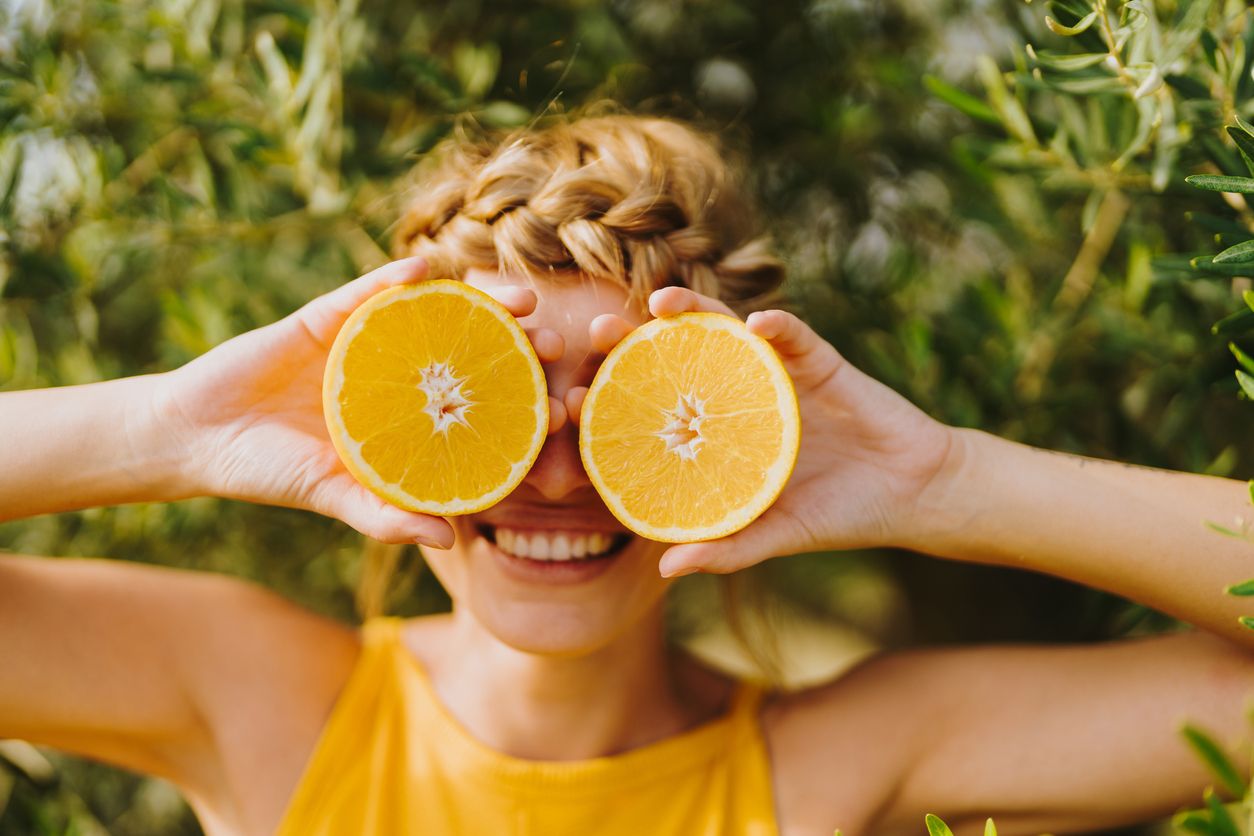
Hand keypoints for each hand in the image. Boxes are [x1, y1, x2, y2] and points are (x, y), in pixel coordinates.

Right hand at [155, 258, 565, 545]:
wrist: (197, 436)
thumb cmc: (271, 472)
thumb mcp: (332, 496)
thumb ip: (385, 515)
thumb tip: (449, 542)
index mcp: (411, 420)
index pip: (479, 409)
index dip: (524, 406)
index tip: (565, 409)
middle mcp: (400, 376)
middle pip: (473, 354)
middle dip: (520, 345)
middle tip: (559, 343)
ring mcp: (369, 342)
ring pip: (436, 315)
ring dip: (482, 301)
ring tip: (522, 297)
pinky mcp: (326, 316)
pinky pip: (367, 291)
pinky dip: (395, 278)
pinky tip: (426, 268)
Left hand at [567, 287, 955, 575]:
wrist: (912, 493)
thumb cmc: (839, 513)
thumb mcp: (776, 535)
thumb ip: (726, 548)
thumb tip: (666, 568)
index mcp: (717, 432)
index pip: (654, 409)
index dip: (611, 400)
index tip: (568, 399)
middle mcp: (737, 394)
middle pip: (675, 359)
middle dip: (634, 342)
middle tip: (595, 332)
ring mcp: (776, 372)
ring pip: (726, 331)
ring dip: (694, 312)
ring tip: (660, 303)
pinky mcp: (821, 361)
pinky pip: (796, 338)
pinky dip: (778, 329)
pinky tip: (757, 325)